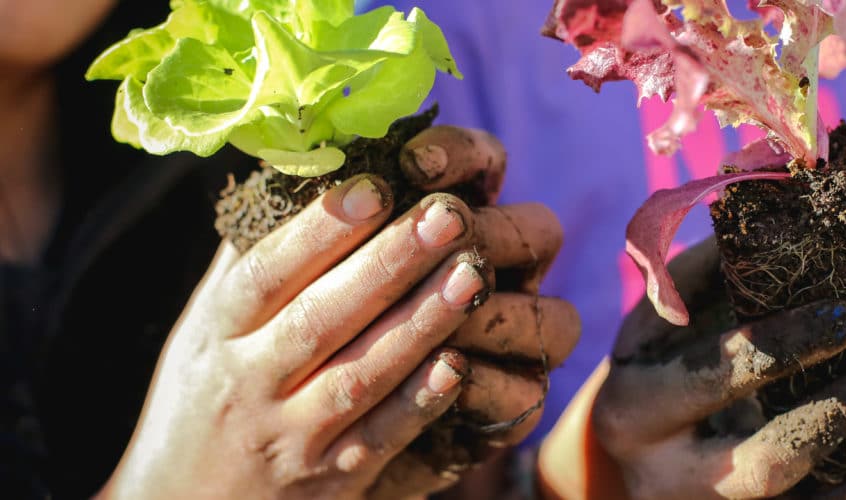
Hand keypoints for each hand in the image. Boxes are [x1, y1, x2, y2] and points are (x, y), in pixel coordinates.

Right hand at [99, 126, 576, 498]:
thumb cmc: (204, 397)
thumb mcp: (205, 329)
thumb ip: (251, 261)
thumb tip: (298, 171)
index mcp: (218, 331)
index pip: (267, 273)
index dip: (320, 229)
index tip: (374, 185)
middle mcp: (250, 383)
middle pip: (322, 317)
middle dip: (389, 262)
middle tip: (448, 214)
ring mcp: (291, 437)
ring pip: (360, 375)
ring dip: (420, 323)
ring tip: (472, 272)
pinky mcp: (331, 482)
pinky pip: (381, 441)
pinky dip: (419, 404)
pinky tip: (460, 365)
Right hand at [536, 238, 845, 498]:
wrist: (629, 464)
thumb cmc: (651, 370)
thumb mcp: (655, 325)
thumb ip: (704, 273)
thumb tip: (781, 197)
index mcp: (632, 410)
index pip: (710, 379)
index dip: (779, 348)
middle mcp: (670, 476)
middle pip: (764, 462)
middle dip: (836, 414)